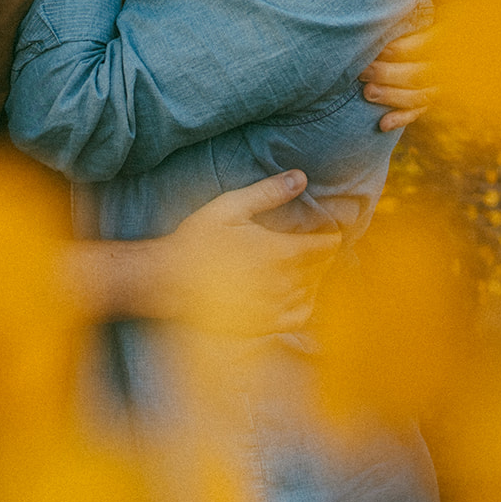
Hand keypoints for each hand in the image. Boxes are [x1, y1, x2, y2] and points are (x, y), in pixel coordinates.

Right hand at [149, 171, 339, 334]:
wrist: (168, 280)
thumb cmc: (197, 240)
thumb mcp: (230, 207)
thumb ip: (268, 192)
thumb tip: (301, 177)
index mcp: (277, 251)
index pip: (323, 247)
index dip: (331, 237)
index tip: (331, 230)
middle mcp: (282, 282)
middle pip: (320, 269)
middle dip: (323, 256)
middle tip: (319, 244)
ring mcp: (274, 306)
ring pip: (312, 292)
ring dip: (316, 278)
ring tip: (309, 266)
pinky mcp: (264, 324)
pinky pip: (300, 317)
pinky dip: (307, 304)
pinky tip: (299, 294)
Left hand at [363, 0, 464, 131]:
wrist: (431, 18)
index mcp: (454, 34)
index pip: (431, 46)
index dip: (404, 49)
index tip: (380, 47)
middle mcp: (452, 62)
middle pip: (422, 74)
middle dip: (391, 74)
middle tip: (362, 70)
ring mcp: (443, 82)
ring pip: (421, 96)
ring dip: (394, 97)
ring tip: (366, 93)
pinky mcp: (431, 96)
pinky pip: (420, 112)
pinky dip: (401, 118)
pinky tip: (382, 124)